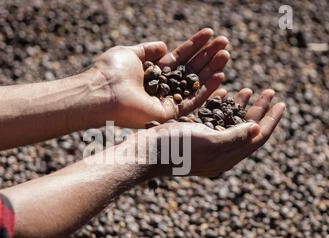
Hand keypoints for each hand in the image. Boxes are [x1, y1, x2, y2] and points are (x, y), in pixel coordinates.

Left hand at [93, 28, 229, 127]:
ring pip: (195, 85)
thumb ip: (148, 50)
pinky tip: (220, 76)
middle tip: (225, 43)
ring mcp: (166, 101)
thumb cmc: (111, 71)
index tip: (210, 34)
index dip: (195, 46)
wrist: (102, 92)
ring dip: (211, 70)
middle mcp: (162, 87)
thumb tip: (164, 45)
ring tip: (225, 55)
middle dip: (208, 56)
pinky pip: (192, 102)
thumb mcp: (130, 53)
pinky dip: (206, 91)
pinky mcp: (168, 114)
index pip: (180, 58)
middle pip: (191, 70)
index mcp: (153, 72)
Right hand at [144, 88, 284, 176]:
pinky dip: (222, 107)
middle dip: (260, 110)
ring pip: (231, 124)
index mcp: (227, 156)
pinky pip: (214, 120)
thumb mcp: (208, 141)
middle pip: (247, 129)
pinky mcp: (195, 136)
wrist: (148, 152)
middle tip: (270, 92)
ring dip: (242, 107)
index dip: (271, 121)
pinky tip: (224, 94)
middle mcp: (220, 151)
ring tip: (250, 90)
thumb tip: (257, 130)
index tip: (282, 104)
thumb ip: (234, 137)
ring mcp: (207, 144)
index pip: (256, 138)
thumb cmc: (176, 148)